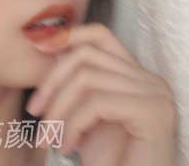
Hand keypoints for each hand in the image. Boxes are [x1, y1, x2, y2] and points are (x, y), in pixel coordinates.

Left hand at [25, 23, 176, 165]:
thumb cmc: (107, 157)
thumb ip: (76, 82)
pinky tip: (68, 145)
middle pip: (86, 55)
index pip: (100, 35)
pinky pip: (97, 104)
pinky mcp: (153, 112)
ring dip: (58, 109)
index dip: (68, 35)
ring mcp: (154, 92)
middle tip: (34, 110)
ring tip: (47, 137)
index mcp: (134, 73)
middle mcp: (148, 78)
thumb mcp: (85, 112)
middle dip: (52, 80)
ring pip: (86, 78)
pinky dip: (73, 124)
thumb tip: (46, 48)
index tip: (39, 46)